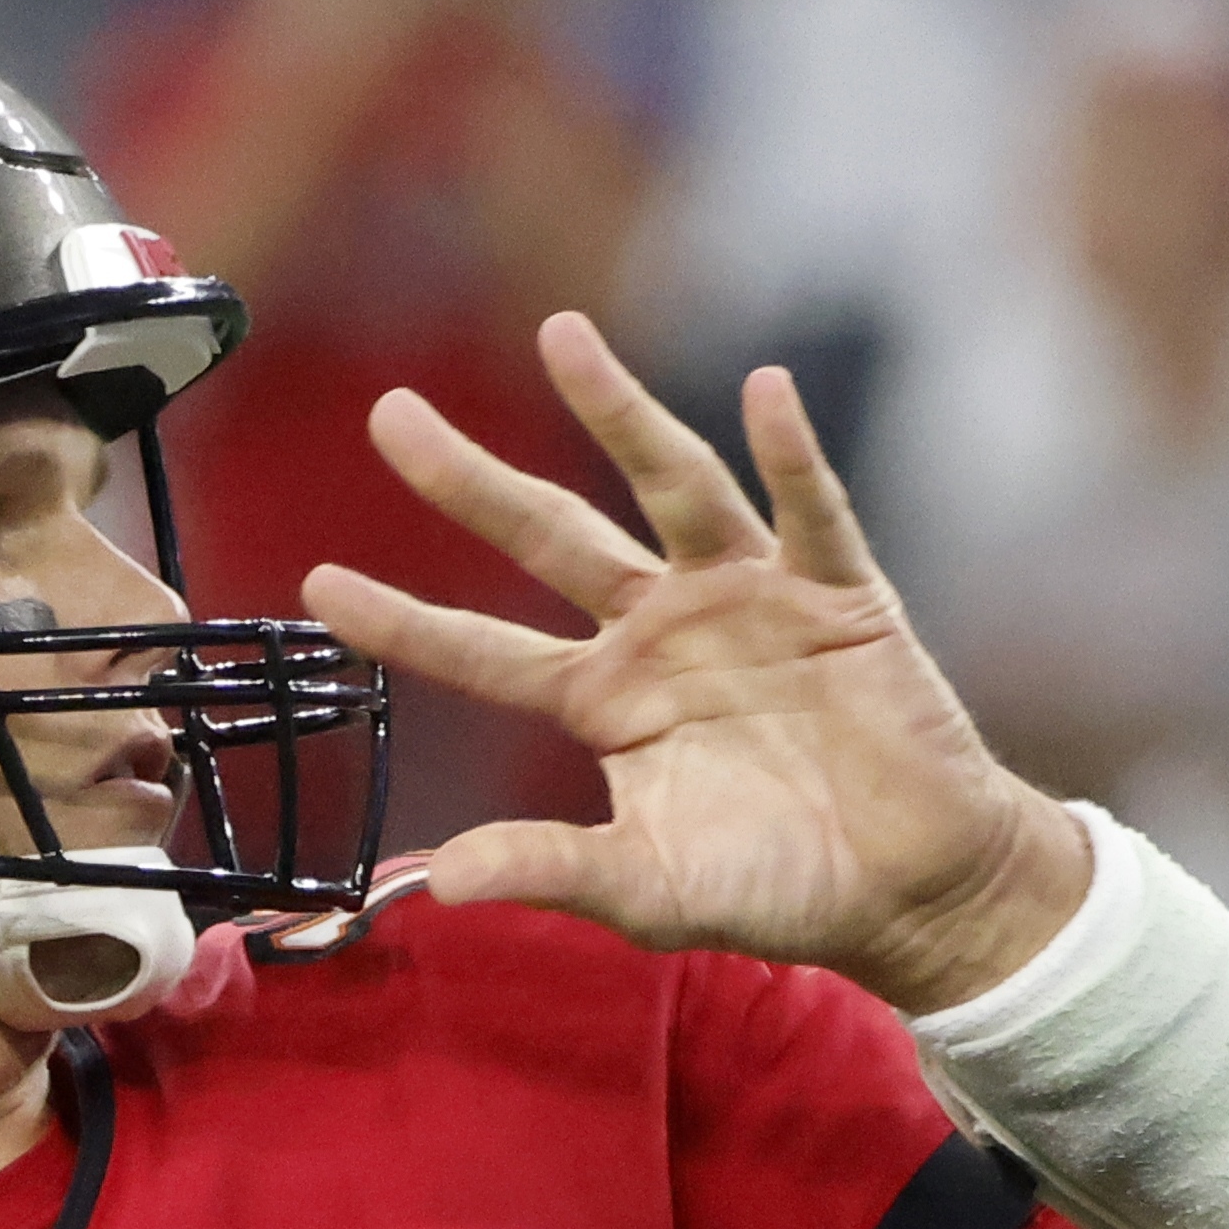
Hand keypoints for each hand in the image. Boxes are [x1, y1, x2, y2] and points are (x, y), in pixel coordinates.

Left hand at [308, 315, 1091, 1012]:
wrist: (910, 889)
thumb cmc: (778, 889)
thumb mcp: (648, 890)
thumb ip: (551, 870)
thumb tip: (438, 881)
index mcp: (605, 700)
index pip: (482, 652)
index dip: (403, 621)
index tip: (318, 587)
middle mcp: (660, 629)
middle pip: (548, 535)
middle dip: (469, 479)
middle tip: (389, 414)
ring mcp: (746, 600)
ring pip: (668, 487)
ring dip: (618, 412)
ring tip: (562, 338)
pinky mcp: (837, 595)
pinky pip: (811, 510)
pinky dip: (790, 453)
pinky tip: (762, 393)